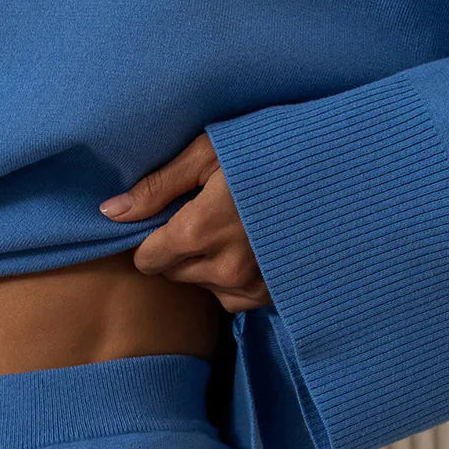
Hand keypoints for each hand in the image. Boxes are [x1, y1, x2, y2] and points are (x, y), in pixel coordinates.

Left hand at [98, 132, 272, 312]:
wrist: (339, 171)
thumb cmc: (269, 149)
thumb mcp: (208, 153)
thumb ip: (157, 186)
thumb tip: (109, 212)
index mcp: (199, 232)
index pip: (147, 260)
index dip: (151, 238)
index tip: (169, 218)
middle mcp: (224, 268)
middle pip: (174, 273)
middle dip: (179, 249)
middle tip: (204, 216)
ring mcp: (253, 286)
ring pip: (203, 286)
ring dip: (207, 265)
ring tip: (232, 229)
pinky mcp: (275, 295)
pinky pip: (234, 298)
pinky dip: (234, 279)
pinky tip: (249, 248)